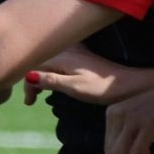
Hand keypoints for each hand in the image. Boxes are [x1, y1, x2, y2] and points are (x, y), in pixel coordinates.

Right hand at [23, 48, 153, 105]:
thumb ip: (51, 80)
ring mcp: (74, 52)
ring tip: (40, 94)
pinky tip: (53, 81)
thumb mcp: (75, 88)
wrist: (127, 83)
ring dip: (40, 75)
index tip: (30, 103)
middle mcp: (66, 50)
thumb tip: (29, 76)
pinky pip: (57, 60)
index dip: (27, 84)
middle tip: (31, 101)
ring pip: (47, 60)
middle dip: (30, 80)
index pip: (33, 65)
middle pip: (38, 61)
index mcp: (62, 57)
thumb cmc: (102, 88)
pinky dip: (50, 71)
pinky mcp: (80, 56)